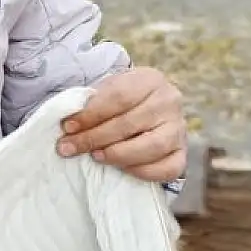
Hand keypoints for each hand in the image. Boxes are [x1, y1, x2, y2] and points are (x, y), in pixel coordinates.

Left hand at [57, 67, 186, 181]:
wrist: (145, 108)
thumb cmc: (119, 100)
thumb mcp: (106, 90)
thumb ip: (90, 104)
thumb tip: (69, 127)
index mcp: (150, 79)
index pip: (118, 96)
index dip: (91, 114)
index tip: (67, 127)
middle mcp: (169, 101)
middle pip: (129, 123)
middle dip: (94, 138)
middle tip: (69, 147)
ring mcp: (179, 128)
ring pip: (152, 147)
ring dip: (118, 155)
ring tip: (95, 156)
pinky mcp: (182, 153)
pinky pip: (168, 169)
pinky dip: (143, 172)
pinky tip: (121, 169)